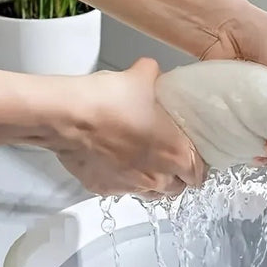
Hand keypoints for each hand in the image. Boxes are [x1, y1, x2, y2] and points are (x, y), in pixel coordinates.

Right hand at [45, 58, 205, 197]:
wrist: (67, 117)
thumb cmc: (108, 101)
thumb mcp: (141, 78)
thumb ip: (155, 77)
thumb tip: (152, 73)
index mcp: (176, 156)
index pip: (199, 174)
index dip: (198, 167)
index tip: (193, 159)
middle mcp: (157, 178)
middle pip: (177, 187)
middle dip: (177, 176)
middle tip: (170, 160)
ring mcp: (131, 187)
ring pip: (153, 193)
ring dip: (154, 182)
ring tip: (146, 165)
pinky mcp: (106, 189)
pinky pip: (122, 190)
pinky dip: (124, 181)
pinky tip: (117, 164)